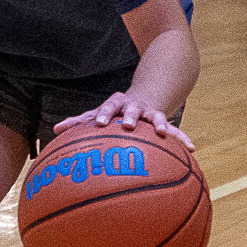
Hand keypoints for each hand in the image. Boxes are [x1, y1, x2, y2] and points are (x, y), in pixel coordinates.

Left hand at [54, 93, 194, 149]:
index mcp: (115, 105)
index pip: (107, 108)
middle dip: (129, 116)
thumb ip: (78, 122)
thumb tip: (54, 130)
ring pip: (154, 117)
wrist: (142, 97)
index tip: (98, 123)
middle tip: (127, 125)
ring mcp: (149, 113)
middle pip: (131, 109)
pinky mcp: (162, 120)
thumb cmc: (114, 112)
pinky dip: (182, 138)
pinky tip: (191, 148)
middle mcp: (133, 106)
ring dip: (158, 124)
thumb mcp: (98, 114)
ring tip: (162, 132)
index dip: (103, 115)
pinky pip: (174, 131)